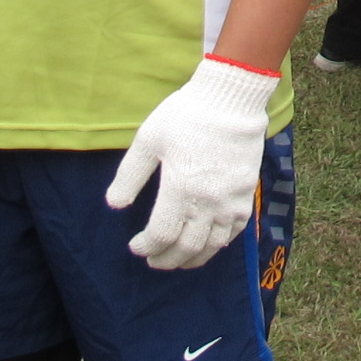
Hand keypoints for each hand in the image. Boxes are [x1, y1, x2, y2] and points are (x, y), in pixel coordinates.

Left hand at [103, 56, 277, 269]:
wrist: (231, 99)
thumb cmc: (186, 115)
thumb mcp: (148, 140)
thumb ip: (129, 175)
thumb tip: (114, 204)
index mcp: (180, 187)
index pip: (162, 234)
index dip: (146, 246)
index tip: (136, 246)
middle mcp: (207, 200)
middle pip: (187, 246)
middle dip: (166, 259)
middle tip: (153, 261)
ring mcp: (230, 200)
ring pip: (212, 245)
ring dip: (193, 258)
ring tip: (179, 261)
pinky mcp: (246, 194)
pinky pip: (235, 231)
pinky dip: (220, 244)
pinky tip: (209, 244)